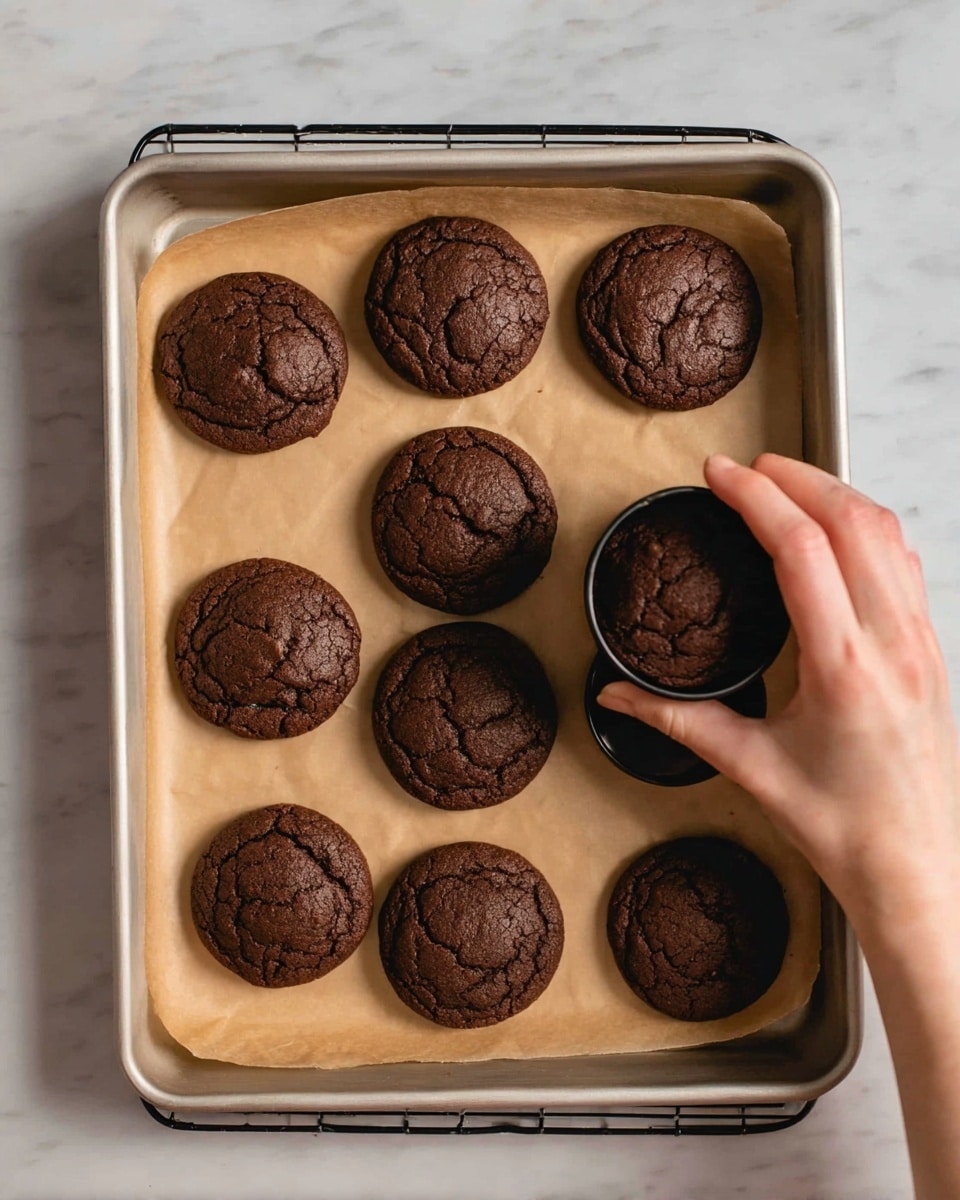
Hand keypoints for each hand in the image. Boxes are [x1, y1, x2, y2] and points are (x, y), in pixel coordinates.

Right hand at [597, 453, 959, 934]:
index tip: (718, 475)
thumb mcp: (752, 770)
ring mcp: (920, 641)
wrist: (920, 869)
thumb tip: (618, 698)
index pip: (801, 548)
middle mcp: (892, 642)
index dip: (755, 498)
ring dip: (835, 493)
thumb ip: (680, 721)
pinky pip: (904, 562)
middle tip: (745, 468)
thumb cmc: (848, 829)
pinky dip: (868, 526)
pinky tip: (839, 529)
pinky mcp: (930, 649)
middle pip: (851, 519)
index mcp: (844, 667)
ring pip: (887, 532)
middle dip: (795, 477)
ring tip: (787, 482)